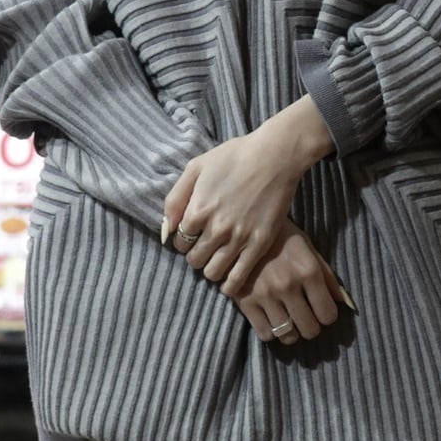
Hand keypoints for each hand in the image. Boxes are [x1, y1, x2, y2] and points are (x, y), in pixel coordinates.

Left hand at [163, 96, 333, 294]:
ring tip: (217, 258)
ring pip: (213, 272)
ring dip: (210, 268)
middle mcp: (216, 228)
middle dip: (195, 255)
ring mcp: (239, 238)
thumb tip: (165, 230)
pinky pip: (238, 278)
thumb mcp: (196, 168)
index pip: (178, 242)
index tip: (192, 235)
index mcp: (198, 210)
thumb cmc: (234, 156)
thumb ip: (175, 199)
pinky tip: (229, 281)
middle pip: (194, 260)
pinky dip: (230, 285)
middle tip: (204, 246)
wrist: (275, 156)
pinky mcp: (259, 245)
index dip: (182, 240)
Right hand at [232, 219, 351, 344]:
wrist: (243, 230)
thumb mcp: (308, 249)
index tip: (321, 311)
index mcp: (308, 271)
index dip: (327, 316)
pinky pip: (265, 334)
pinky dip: (271, 332)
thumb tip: (343, 302)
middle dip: (311, 326)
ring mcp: (265, 295)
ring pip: (287, 335)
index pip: (328, 314)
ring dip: (291, 332)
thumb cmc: (282, 238)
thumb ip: (327, 276)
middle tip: (306, 318)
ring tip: (289, 322)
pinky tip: (272, 320)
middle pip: (309, 329)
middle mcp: (288, 285)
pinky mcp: (246, 302)